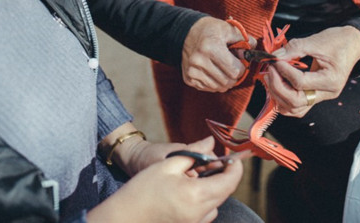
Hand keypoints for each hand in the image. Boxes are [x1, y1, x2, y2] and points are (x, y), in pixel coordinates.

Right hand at [87, 136, 243, 222]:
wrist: (123, 216)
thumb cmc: (142, 189)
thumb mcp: (168, 164)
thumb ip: (194, 153)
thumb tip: (211, 143)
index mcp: (196, 195)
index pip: (229, 182)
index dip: (236, 168)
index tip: (234, 158)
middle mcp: (199, 213)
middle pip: (224, 193)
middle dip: (224, 177)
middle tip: (215, 163)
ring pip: (215, 205)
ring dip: (213, 190)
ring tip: (196, 178)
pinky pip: (205, 214)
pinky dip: (204, 203)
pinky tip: (189, 193)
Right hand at [181, 16, 253, 91]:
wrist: (186, 32)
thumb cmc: (209, 30)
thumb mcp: (227, 28)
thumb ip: (243, 39)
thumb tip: (254, 47)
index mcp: (210, 48)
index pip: (234, 71)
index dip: (242, 68)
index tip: (240, 62)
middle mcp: (199, 61)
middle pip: (227, 82)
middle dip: (235, 76)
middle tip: (233, 66)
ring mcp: (192, 71)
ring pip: (219, 87)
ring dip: (225, 81)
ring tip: (223, 69)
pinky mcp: (188, 78)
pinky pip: (209, 88)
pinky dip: (215, 83)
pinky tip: (214, 71)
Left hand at [264, 25, 359, 116]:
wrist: (352, 44)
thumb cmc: (337, 41)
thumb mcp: (316, 40)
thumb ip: (295, 48)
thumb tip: (274, 57)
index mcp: (331, 80)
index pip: (300, 83)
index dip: (283, 71)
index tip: (274, 59)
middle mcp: (327, 94)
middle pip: (295, 102)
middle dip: (277, 86)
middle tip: (270, 69)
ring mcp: (322, 97)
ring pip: (294, 108)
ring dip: (278, 95)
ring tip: (271, 76)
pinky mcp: (316, 96)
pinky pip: (296, 105)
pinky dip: (283, 98)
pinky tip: (277, 83)